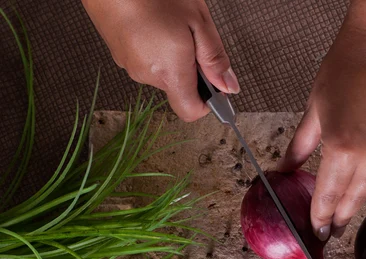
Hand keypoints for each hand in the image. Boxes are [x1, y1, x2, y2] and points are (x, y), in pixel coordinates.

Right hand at [81, 0, 238, 121]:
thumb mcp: (198, 21)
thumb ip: (215, 58)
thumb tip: (228, 86)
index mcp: (169, 72)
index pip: (191, 111)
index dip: (208, 102)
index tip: (216, 85)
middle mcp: (147, 75)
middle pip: (179, 88)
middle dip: (191, 68)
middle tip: (192, 36)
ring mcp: (129, 65)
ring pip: (162, 72)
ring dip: (173, 55)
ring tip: (170, 24)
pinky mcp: (119, 54)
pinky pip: (146, 59)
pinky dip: (155, 47)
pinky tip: (155, 23)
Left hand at [278, 24, 365, 239]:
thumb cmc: (345, 70)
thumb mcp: (314, 110)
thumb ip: (299, 147)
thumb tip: (283, 170)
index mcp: (342, 147)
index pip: (328, 195)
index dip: (320, 216)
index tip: (317, 232)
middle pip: (354, 199)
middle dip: (341, 217)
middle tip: (332, 231)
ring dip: (358, 194)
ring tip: (347, 202)